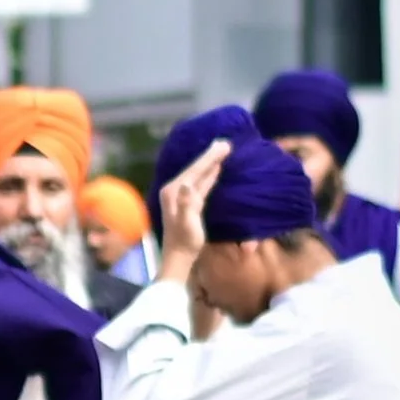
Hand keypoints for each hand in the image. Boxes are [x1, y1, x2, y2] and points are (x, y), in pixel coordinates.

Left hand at [156, 144, 227, 279]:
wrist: (179, 257)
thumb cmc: (185, 241)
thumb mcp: (187, 223)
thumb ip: (186, 203)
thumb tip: (188, 184)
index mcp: (174, 192)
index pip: (194, 170)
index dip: (208, 157)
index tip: (223, 144)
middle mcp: (174, 191)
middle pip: (195, 169)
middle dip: (210, 155)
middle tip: (225, 142)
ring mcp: (180, 196)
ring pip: (198, 175)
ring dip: (210, 163)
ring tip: (222, 150)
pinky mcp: (188, 203)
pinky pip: (201, 184)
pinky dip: (208, 175)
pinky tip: (215, 169)